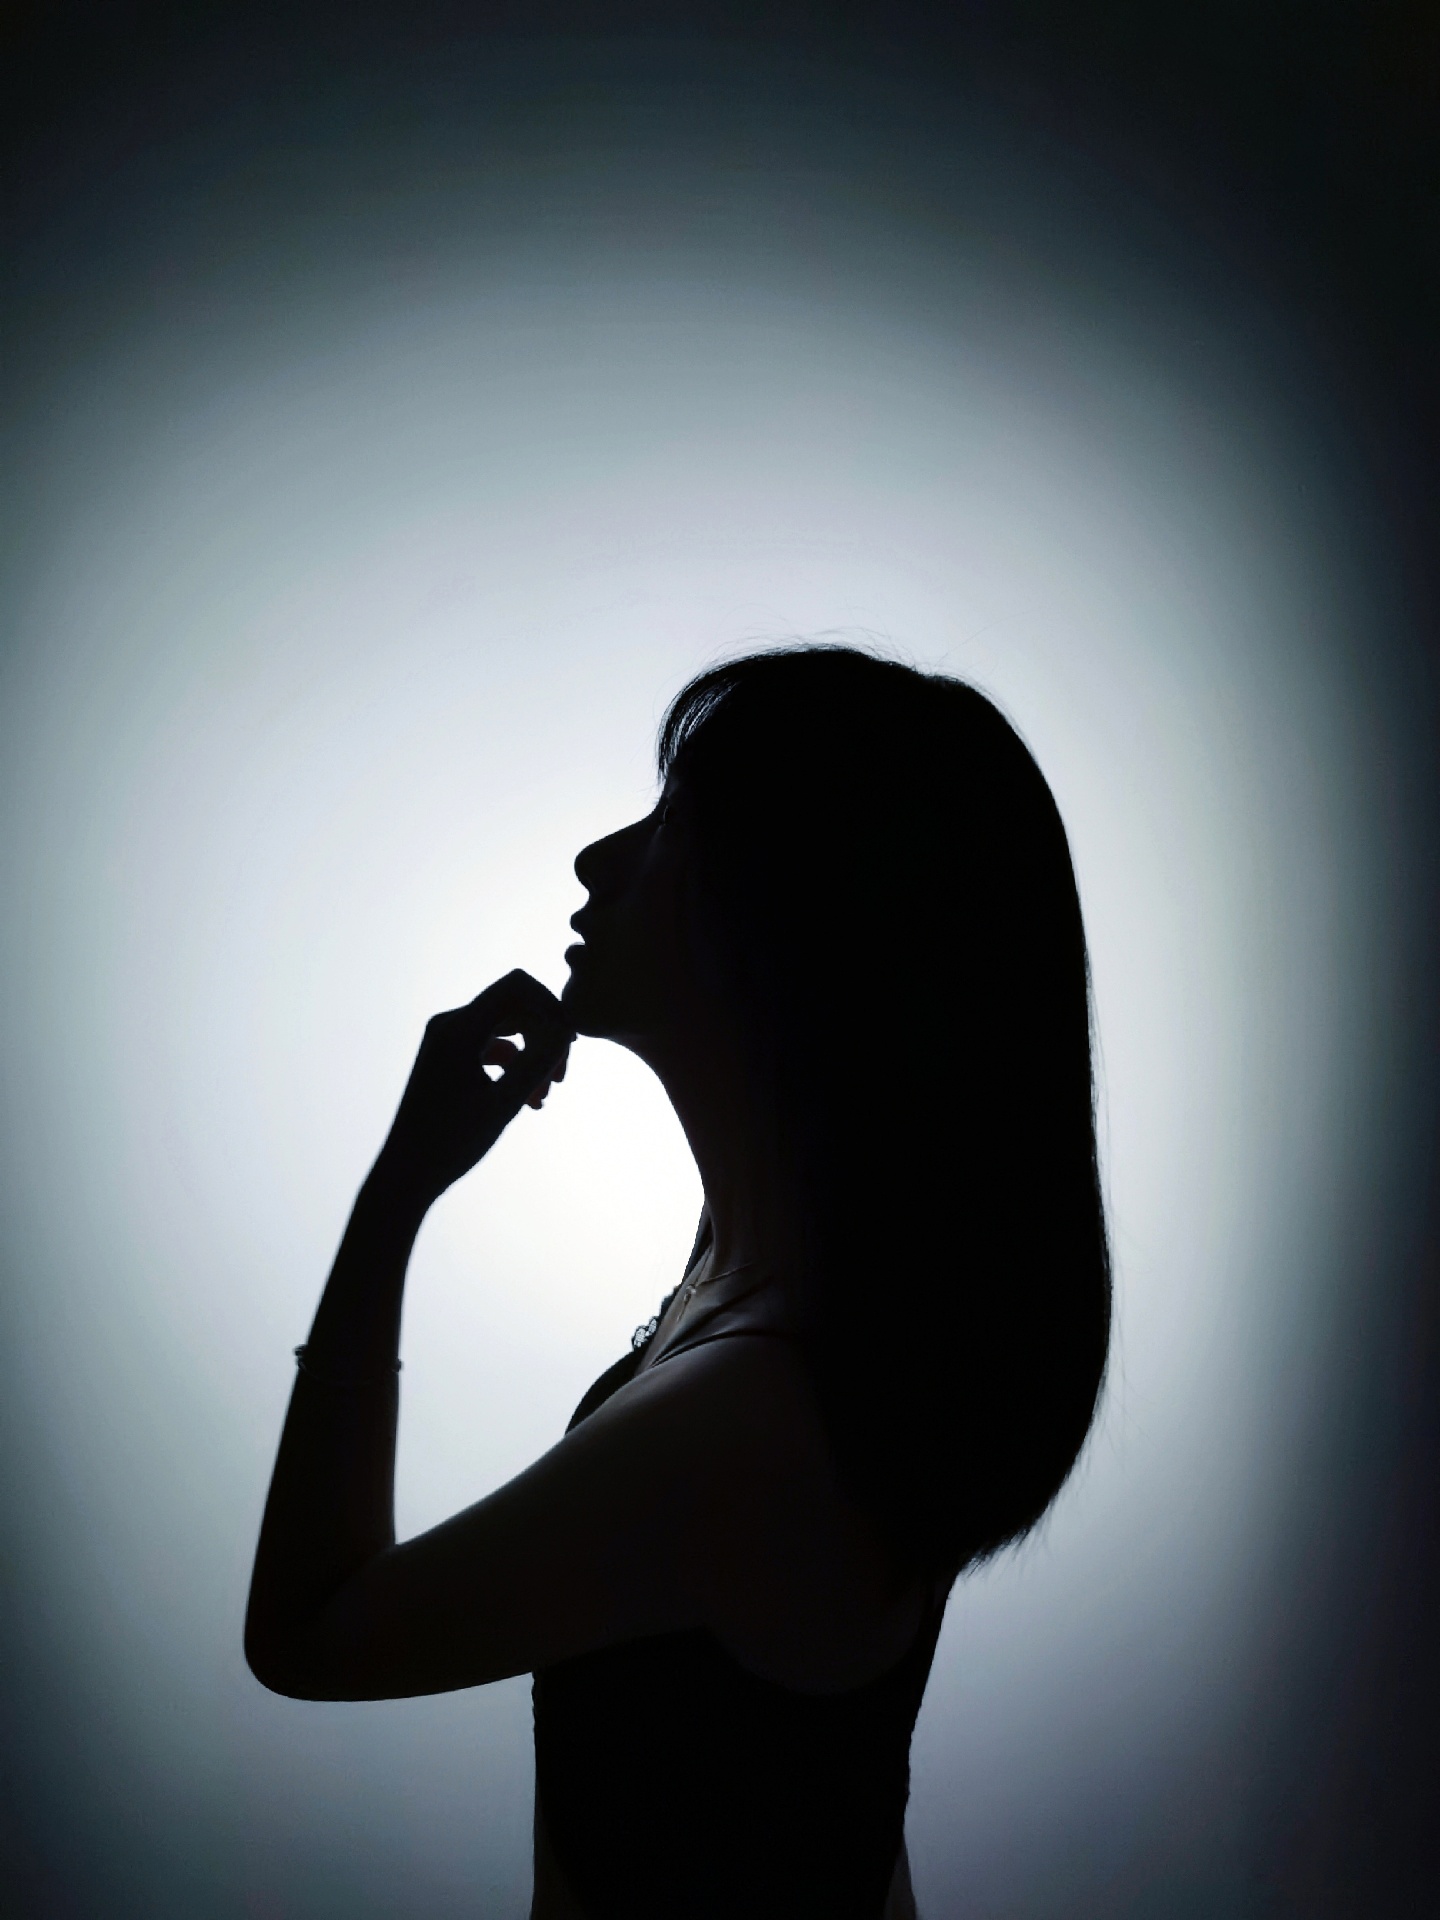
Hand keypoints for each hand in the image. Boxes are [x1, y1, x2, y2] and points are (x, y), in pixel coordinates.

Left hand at [372, 970, 572, 1210]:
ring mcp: (447, 1042)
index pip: (517, 986)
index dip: (550, 1006)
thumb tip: (566, 1029)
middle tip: (561, 1079)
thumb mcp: (504, 1103)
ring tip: (544, 1096)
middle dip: (544, 1037)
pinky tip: (529, 1101)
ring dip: (532, 1056)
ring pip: (507, 1030)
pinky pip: (492, 1048)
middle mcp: (450, 1025)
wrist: (405, 1174)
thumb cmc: (450, 1143)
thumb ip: (538, 1062)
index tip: (569, 1043)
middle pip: (515, 1007)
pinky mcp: (449, 1060)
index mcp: (458, 1028)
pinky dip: (514, 1068)